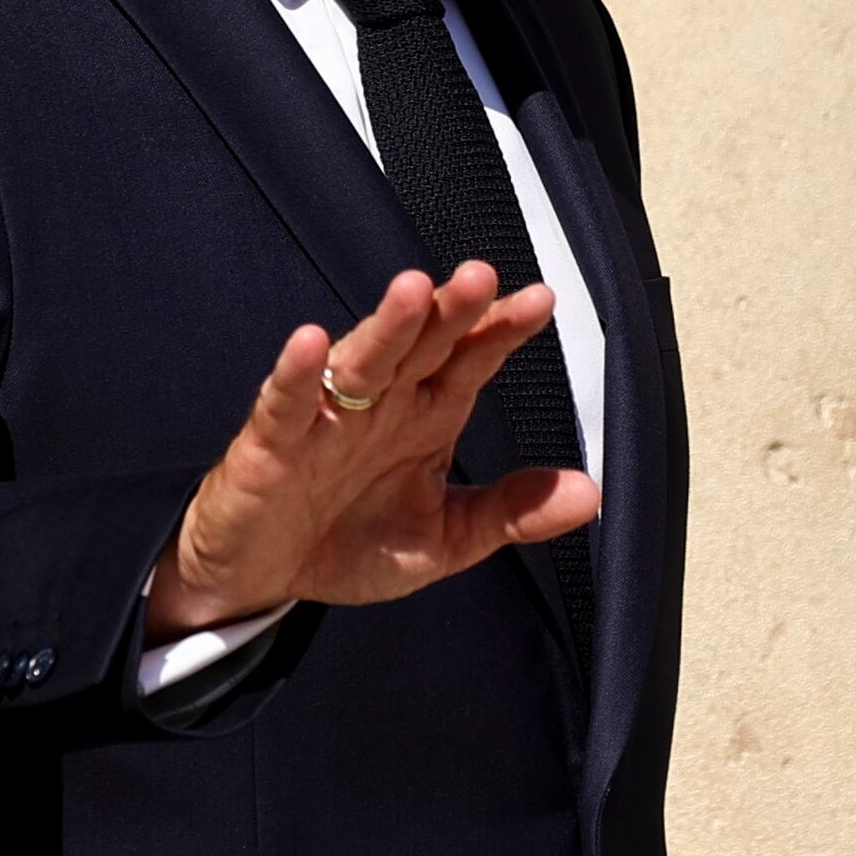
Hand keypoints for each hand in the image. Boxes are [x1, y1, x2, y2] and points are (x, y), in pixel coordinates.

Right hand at [146, 263, 598, 636]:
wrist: (266, 579)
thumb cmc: (352, 542)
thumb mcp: (445, 539)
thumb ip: (510, 513)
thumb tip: (589, 495)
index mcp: (427, 416)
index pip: (470, 361)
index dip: (500, 331)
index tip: (539, 301)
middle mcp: (381, 404)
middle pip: (421, 346)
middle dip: (450, 311)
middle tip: (482, 276)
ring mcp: (325, 418)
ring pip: (360, 361)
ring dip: (386, 326)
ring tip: (414, 290)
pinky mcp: (270, 443)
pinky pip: (284, 403)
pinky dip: (295, 375)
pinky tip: (309, 344)